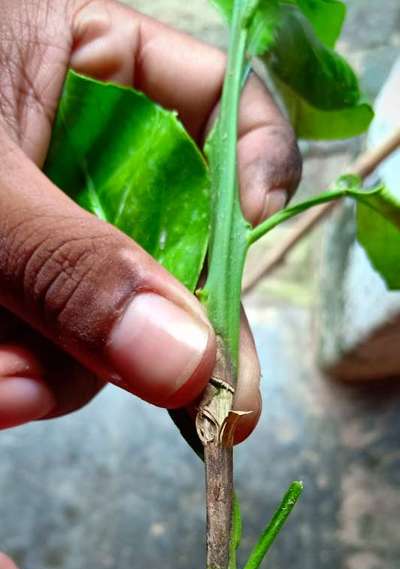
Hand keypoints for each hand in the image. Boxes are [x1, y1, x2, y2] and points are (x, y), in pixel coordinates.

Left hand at [0, 0, 300, 439]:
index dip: (254, 163)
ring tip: (3, 390)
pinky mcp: (19, 295)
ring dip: (66, 370)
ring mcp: (51, 232)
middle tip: (214, 415)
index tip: (254, 227)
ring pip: (111, 316)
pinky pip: (56, 350)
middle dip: (165, 327)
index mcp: (85, 68)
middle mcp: (80, 158)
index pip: (215, 104)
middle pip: (173, 243)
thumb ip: (75, 262)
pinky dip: (25, 380)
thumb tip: (187, 359)